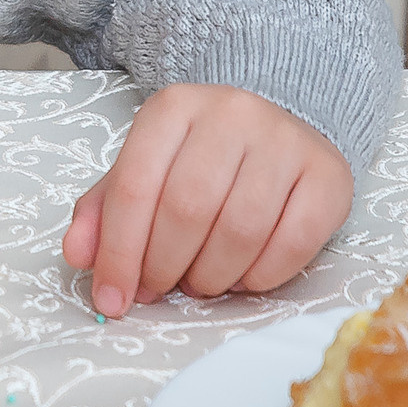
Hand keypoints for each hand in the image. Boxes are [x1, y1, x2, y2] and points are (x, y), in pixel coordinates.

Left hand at [61, 83, 352, 316]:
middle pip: (186, 209)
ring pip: (240, 230)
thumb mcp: (144, 167)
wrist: (282, 119)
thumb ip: (104, 209)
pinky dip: (260, 277)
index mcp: (173, 108)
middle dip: (162, 266)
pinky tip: (241, 278)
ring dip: (210, 276)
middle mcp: (231, 115)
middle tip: (156, 290)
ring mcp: (285, 142)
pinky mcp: (329, 176)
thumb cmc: (199, 155)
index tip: (110, 298)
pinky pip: (293, 245)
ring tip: (197, 283)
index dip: (118, 252)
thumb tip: (79, 256)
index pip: (134, 187)